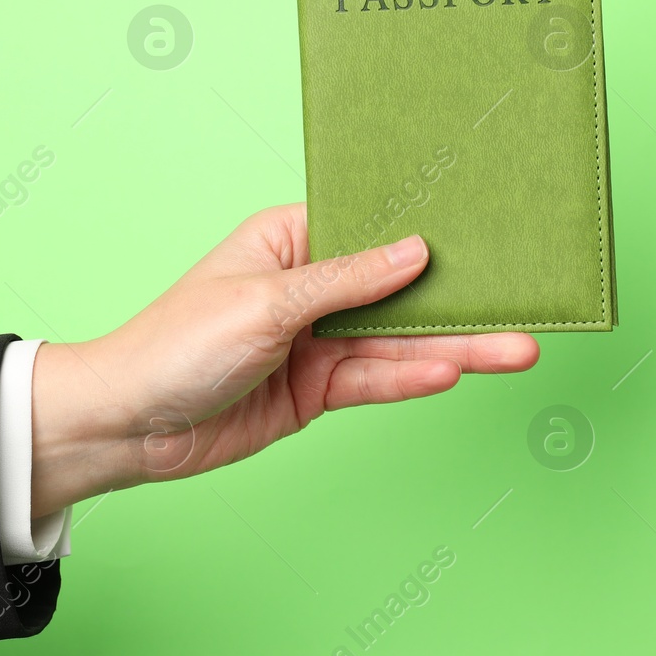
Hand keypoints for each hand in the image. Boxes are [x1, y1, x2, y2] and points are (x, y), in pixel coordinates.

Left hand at [26, 202, 539, 516]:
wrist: (128, 426)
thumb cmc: (176, 344)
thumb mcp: (266, 303)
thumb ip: (348, 282)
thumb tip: (416, 250)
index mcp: (290, 240)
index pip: (374, 229)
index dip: (430, 231)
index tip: (493, 228)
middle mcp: (309, 287)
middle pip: (398, 292)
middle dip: (459, 302)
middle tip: (526, 307)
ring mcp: (315, 342)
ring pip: (396, 342)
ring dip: (453, 348)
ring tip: (516, 350)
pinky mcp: (315, 392)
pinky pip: (374, 382)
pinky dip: (411, 379)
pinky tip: (455, 372)